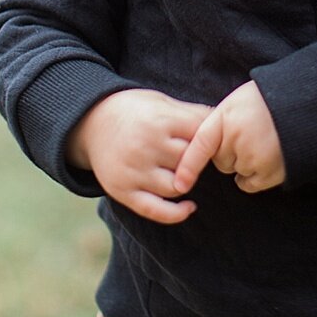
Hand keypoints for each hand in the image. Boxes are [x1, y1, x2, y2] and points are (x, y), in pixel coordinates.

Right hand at [68, 89, 211, 223]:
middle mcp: (145, 146)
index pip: (200, 136)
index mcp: (159, 121)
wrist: (91, 122)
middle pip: (190, 162)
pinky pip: (154, 210)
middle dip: (198, 161)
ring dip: (187, 182)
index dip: (211, 141)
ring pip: (177, 187)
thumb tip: (225, 119)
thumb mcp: (162, 103)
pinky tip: (189, 207)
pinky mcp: (123, 191)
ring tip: (187, 174)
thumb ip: (192, 113)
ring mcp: (133, 171)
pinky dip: (175, 214)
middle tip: (199, 159)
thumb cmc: (135, 110)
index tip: (214, 143)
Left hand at [174, 80, 285, 195]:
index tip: (180, 184)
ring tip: (264, 142)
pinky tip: (267, 158)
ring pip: (237, 171)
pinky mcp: (270, 172)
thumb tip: (201, 143)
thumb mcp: (237, 101)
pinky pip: (250, 184)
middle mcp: (237, 139)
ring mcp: (254, 157)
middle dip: (230, 153)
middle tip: (250, 135)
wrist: (304, 103)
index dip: (188, 167)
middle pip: (221, 160)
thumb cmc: (268, 100)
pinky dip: (255, 176)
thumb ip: (220, 121)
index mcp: (226, 118)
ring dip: (245, 163)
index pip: (200, 146)